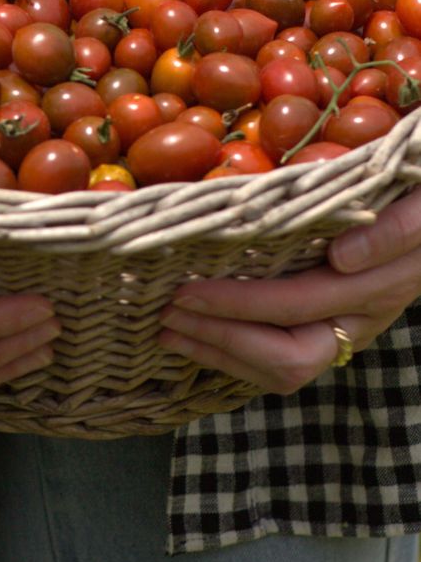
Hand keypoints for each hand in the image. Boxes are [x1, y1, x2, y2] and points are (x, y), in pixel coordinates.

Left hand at [158, 188, 420, 393]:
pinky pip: (281, 360)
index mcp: (381, 285)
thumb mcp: (419, 205)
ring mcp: (348, 328)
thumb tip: (342, 259)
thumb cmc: (420, 192)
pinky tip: (196, 340)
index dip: (239, 306)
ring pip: (285, 370)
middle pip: (289, 358)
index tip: (188, 292)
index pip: (297, 307)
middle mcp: (364, 317)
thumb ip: (395, 230)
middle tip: (166, 315)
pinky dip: (233, 355)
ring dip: (220, 354)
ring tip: (167, 333)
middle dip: (221, 340)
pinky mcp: (330, 327)